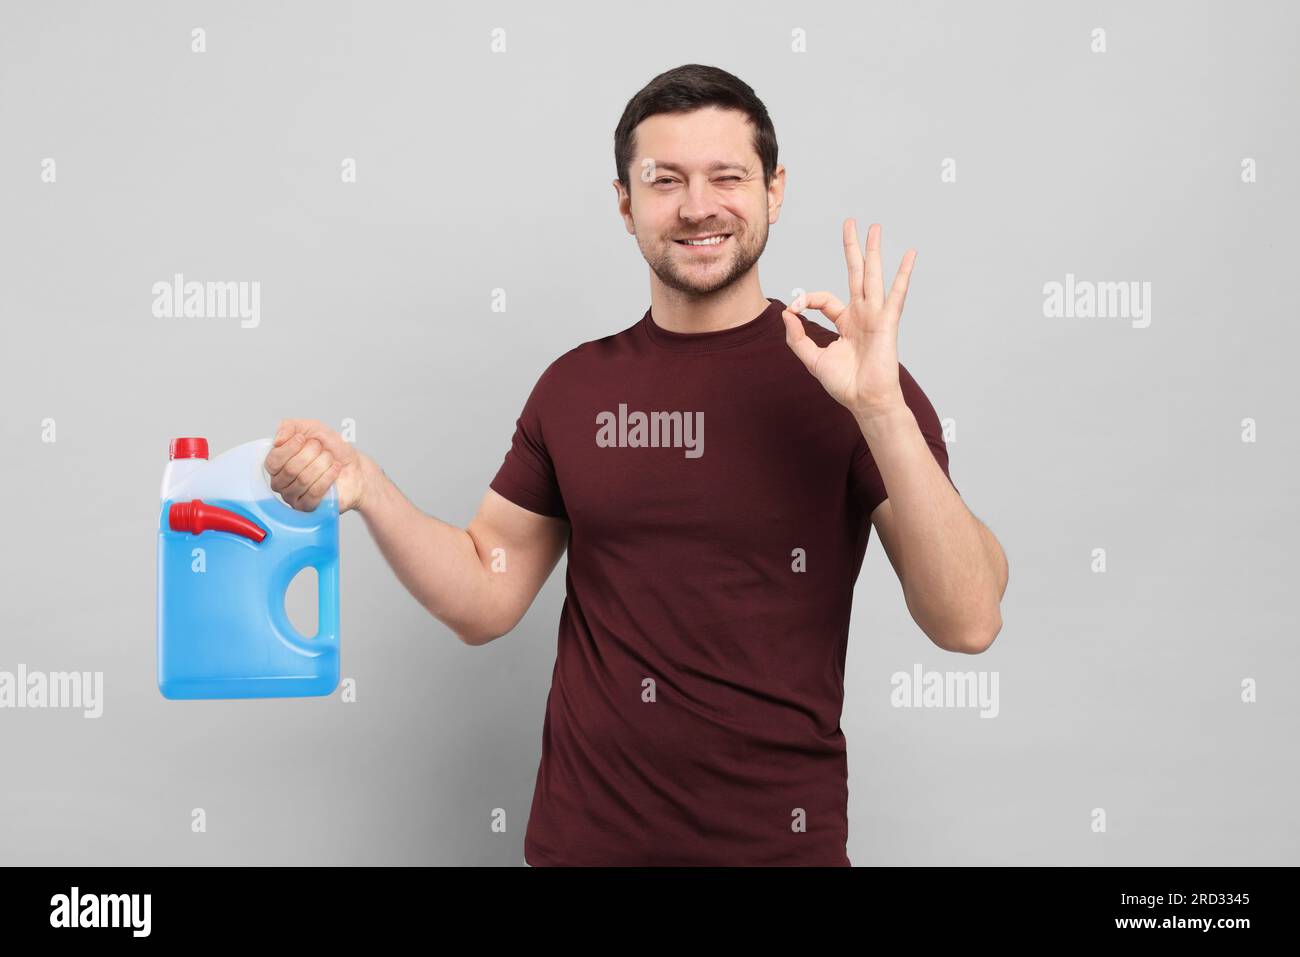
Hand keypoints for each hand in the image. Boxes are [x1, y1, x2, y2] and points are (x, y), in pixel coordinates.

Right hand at [265, 419, 368, 512]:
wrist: (355, 466)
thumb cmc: (332, 448)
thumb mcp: (312, 428)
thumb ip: (290, 427)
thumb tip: (276, 440)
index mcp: (277, 463)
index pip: (273, 460)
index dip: (289, 448)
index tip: (304, 439)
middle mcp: (281, 481)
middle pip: (290, 470)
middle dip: (311, 454)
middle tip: (323, 449)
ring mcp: (293, 496)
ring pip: (303, 481)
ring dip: (322, 464)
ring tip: (330, 459)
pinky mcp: (308, 507)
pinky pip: (314, 493)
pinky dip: (328, 477)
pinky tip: (335, 469)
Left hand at [780, 220, 915, 419]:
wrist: (865, 401)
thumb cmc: (845, 384)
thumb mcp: (812, 359)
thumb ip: (797, 337)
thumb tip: (786, 313)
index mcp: (845, 322)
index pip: (825, 299)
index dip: (806, 300)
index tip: (795, 309)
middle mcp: (861, 314)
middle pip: (855, 274)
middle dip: (853, 249)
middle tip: (852, 223)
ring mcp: (875, 316)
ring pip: (872, 276)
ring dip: (873, 251)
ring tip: (874, 228)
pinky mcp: (887, 322)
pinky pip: (896, 294)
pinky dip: (903, 274)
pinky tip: (909, 255)